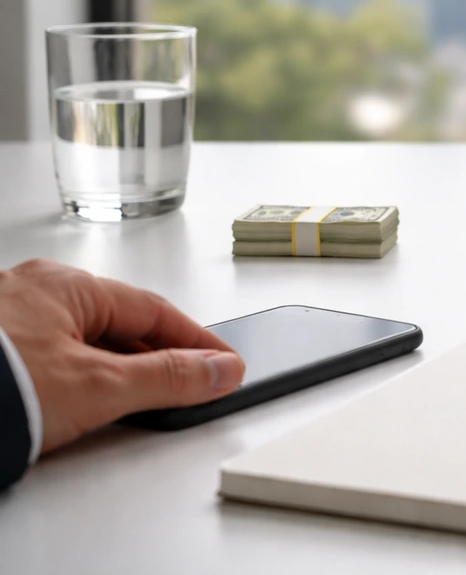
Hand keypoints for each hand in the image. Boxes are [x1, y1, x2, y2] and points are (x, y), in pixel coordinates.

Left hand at [0, 259, 244, 453]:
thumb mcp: (98, 387)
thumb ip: (167, 378)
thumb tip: (218, 370)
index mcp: (66, 285)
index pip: (154, 310)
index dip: (196, 340)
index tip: (222, 362)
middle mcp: (32, 292)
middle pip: (118, 323)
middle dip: (156, 355)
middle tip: (189, 385)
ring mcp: (5, 319)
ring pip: (81, 340)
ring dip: (115, 368)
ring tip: (136, 402)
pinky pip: (48, 355)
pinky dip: (75, 375)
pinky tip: (78, 401)